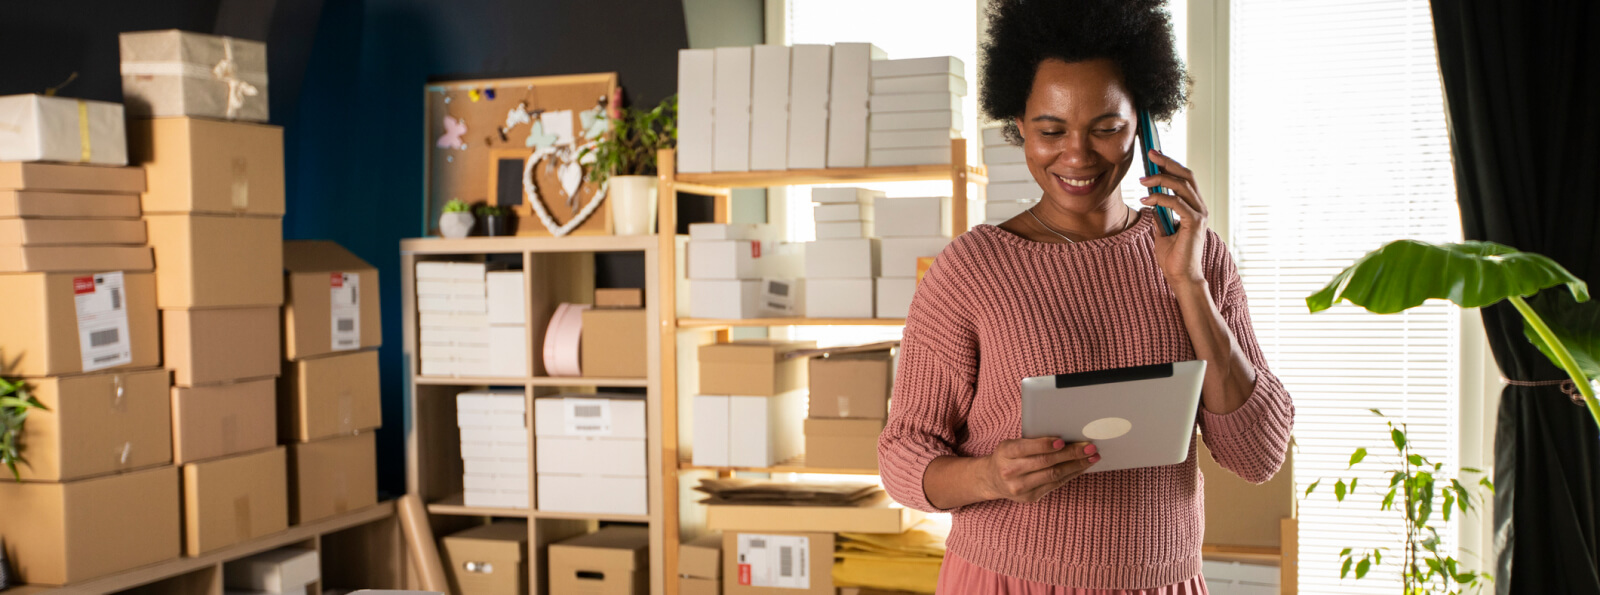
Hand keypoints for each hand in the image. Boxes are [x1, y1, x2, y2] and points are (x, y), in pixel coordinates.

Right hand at [977, 437, 1099, 502]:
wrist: (993, 479)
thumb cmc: (1008, 456)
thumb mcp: (1012, 444)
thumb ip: (1032, 442)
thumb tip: (1065, 437)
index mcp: (1005, 453)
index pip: (1026, 448)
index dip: (1044, 445)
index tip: (1062, 441)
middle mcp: (1010, 472)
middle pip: (1044, 462)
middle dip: (1070, 454)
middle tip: (1089, 447)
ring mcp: (1020, 488)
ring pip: (1053, 475)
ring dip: (1076, 465)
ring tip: (1092, 457)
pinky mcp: (1030, 497)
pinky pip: (1055, 485)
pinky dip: (1070, 475)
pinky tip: (1081, 467)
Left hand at [1139, 150, 1208, 287]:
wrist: (1180, 277)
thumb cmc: (1173, 257)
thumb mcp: (1162, 231)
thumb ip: (1159, 215)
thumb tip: (1151, 202)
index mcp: (1193, 207)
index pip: (1184, 178)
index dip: (1170, 165)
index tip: (1154, 156)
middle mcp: (1199, 207)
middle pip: (1186, 176)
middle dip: (1168, 163)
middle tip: (1150, 155)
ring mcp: (1199, 214)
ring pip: (1181, 185)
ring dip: (1160, 179)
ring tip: (1142, 181)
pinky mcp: (1195, 222)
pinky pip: (1176, 203)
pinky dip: (1160, 198)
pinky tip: (1146, 200)